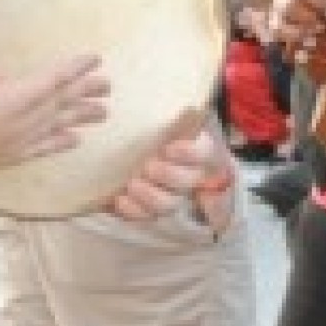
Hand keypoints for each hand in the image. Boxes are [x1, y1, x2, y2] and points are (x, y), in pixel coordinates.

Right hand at [0, 54, 108, 196]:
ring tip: (105, 113)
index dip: (72, 71)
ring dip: (80, 118)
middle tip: (110, 84)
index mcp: (4, 109)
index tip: (95, 59)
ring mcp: (12, 146)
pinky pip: (41, 150)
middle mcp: (16, 129)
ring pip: (56, 128)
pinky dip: (60, 144)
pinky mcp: (4, 159)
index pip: (47, 86)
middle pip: (58, 106)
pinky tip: (74, 142)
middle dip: (84, 93)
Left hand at [108, 119, 229, 222]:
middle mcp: (188, 176)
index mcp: (196, 151)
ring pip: (169, 204)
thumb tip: (180, 107)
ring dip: (150, 196)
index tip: (169, 148)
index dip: (191, 154)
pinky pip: (146, 218)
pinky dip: (133, 211)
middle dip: (168, 176)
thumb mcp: (163, 122)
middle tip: (149, 166)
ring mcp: (170, 196)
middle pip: (187, 182)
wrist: (128, 154)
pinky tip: (119, 200)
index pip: (206, 153)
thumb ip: (172, 120)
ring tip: (132, 184)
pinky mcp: (149, 210)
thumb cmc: (150, 133)